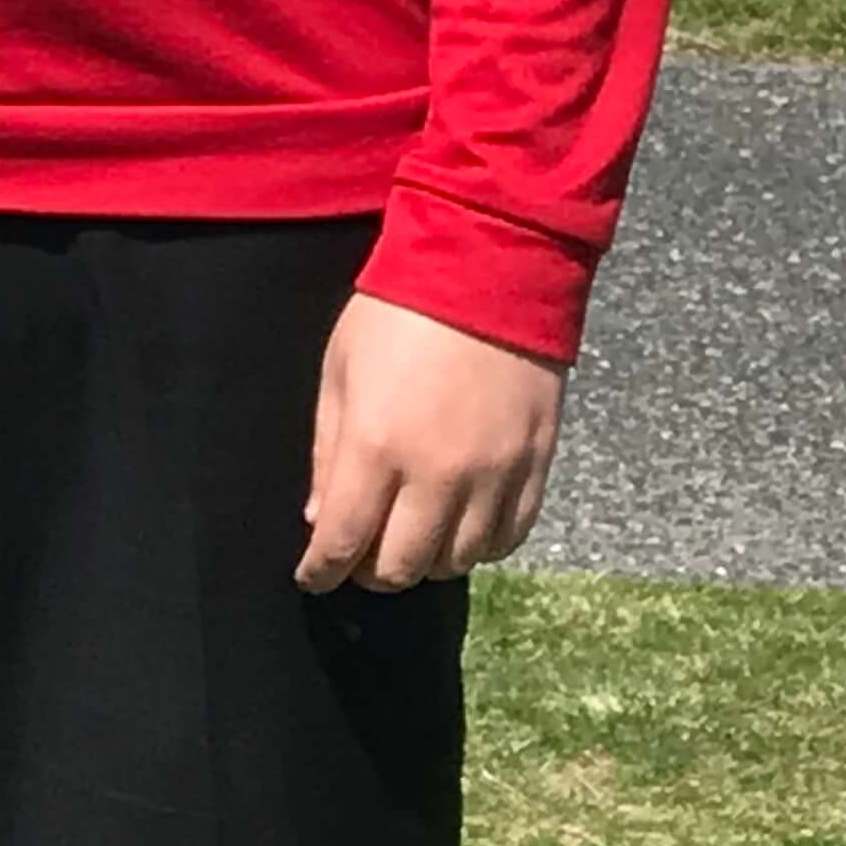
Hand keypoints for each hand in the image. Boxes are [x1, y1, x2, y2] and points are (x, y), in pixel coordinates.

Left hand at [297, 291, 563, 593]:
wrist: (489, 269)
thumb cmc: (398, 311)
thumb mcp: (340, 368)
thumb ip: (327, 449)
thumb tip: (320, 519)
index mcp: (376, 446)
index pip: (342, 540)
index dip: (320, 570)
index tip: (311, 576)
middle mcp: (436, 476)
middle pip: (401, 567)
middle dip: (370, 571)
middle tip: (360, 554)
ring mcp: (492, 477)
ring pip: (456, 563)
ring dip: (425, 559)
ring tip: (410, 535)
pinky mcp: (534, 469)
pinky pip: (506, 541)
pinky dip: (478, 547)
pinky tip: (460, 527)